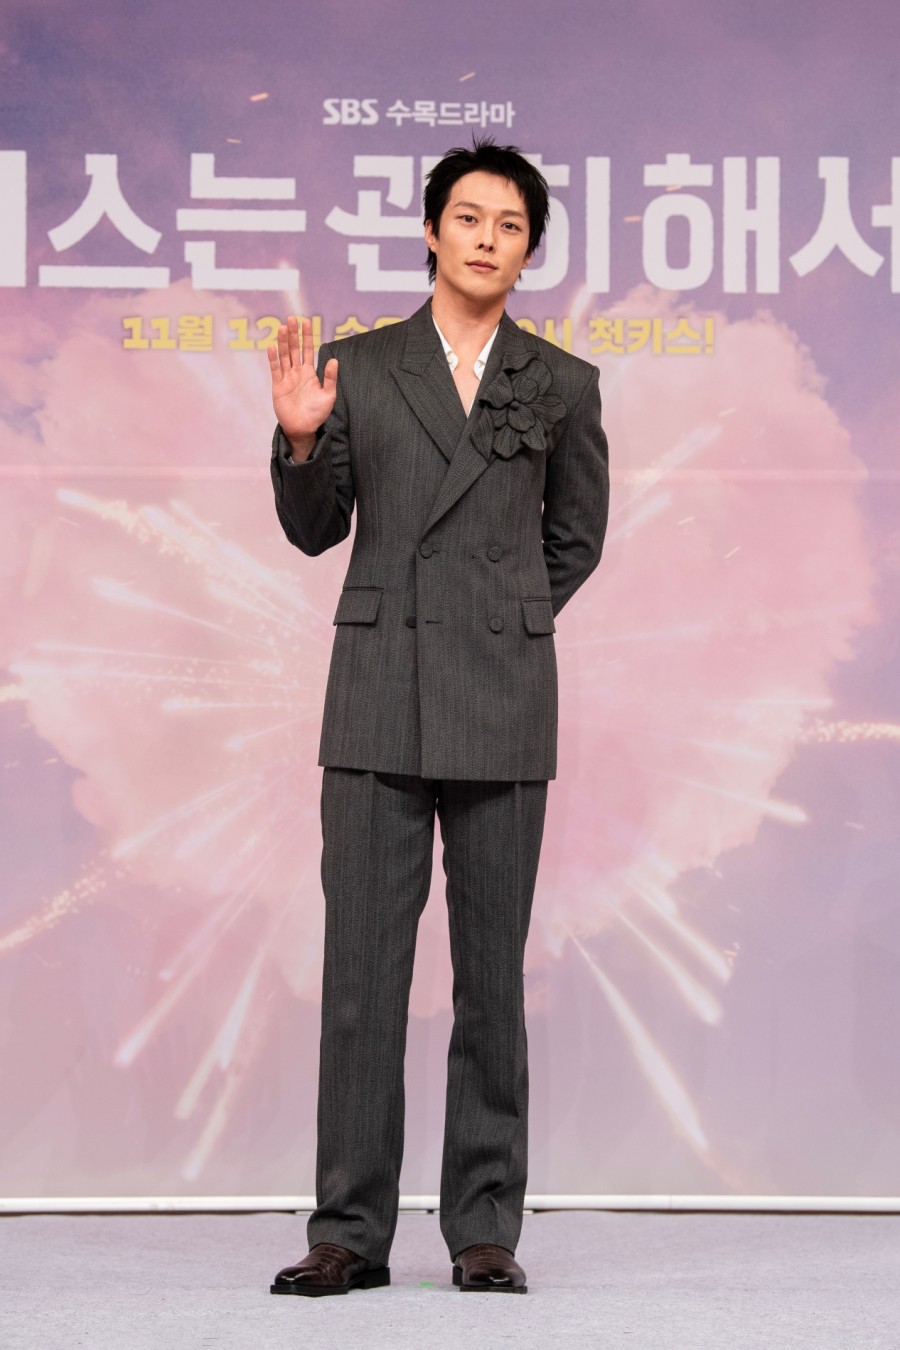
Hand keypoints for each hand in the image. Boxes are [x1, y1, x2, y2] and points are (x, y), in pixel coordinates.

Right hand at [267, 316, 338, 460]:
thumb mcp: (328, 396)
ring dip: (283, 342)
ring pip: (284, 356)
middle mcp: (297, 373)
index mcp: (310, 373)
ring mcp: (286, 378)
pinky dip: (273, 358)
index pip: (308, 350)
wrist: (303, 429)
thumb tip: (333, 360)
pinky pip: (275, 369)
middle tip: (291, 319)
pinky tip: (271, 347)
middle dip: (293, 334)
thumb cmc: (317, 414)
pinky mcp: (277, 386)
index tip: (306, 321)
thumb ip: (330, 378)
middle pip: (294, 349)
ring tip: (282, 328)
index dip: (307, 336)